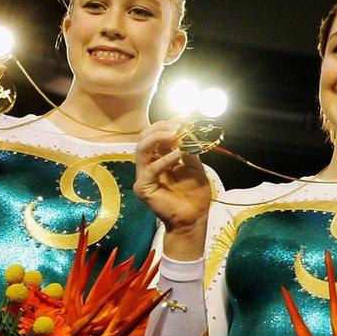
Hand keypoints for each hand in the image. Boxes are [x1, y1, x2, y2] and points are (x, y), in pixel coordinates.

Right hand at [134, 117, 211, 258]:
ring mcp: (143, 176)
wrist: (194, 218)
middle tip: (179, 126)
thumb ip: (189, 150)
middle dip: (161, 128)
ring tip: (176, 134)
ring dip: (159, 138)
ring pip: (141, 148)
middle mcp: (148, 164)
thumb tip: (186, 130)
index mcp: (159, 158)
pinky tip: (178, 155)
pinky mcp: (143, 188)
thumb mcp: (195, 166)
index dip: (168, 124)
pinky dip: (164, 160)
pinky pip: (150, 169)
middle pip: (145, 137)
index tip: (184, 117)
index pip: (157, 135)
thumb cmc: (194, 195)